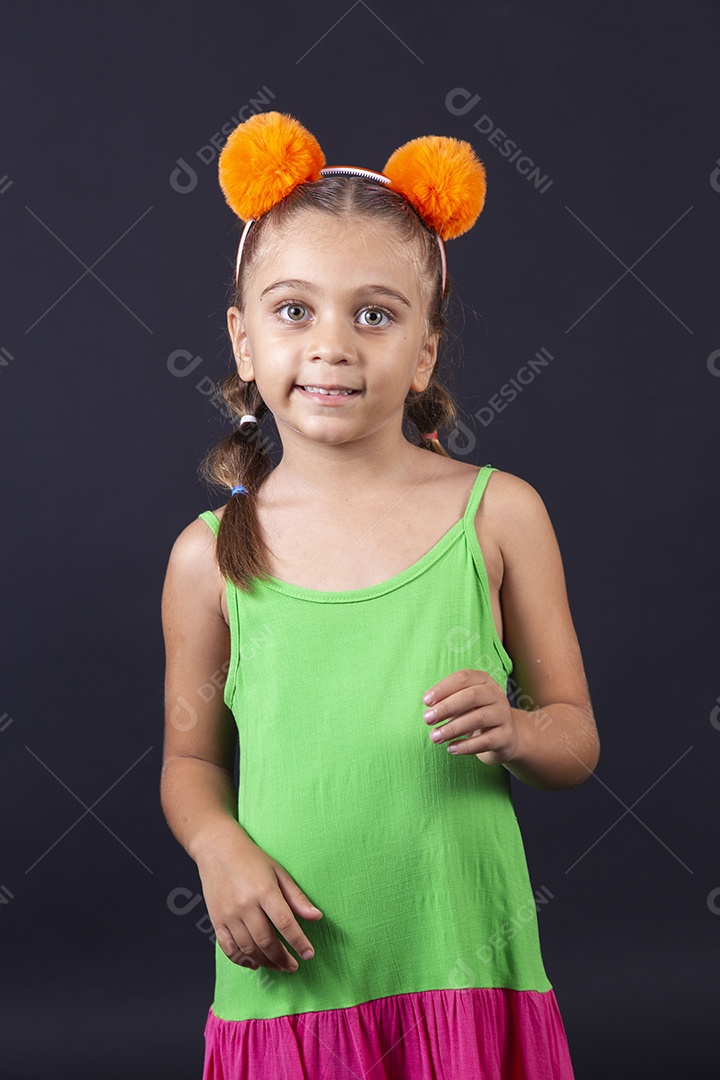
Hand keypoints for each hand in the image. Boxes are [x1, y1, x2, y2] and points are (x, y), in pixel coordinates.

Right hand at [195, 824, 322, 972]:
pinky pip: (229, 949)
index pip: (285, 923)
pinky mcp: (216, 920)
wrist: (217, 849)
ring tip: (278, 966)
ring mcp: (229, 915)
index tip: (309, 954)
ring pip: (249, 949)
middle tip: (293, 966)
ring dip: (266, 962)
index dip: (299, 942)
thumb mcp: (279, 872)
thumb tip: (317, 917)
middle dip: (282, 958)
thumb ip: (297, 897)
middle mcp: (245, 905)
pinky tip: (254, 963)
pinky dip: (242, 960)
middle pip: (266, 941)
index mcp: (264, 891)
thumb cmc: (252, 859)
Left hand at [422, 668, 518, 764]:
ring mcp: (503, 715)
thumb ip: (447, 702)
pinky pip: (485, 741)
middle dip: (446, 708)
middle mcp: (496, 694)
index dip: (443, 688)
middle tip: (427, 719)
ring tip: (435, 737)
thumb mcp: (463, 703)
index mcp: (483, 680)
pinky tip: (451, 749)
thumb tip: (429, 710)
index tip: (426, 701)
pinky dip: (466, 746)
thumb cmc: (475, 714)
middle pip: (471, 696)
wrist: (505, 735)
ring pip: (478, 719)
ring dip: (452, 728)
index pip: (463, 678)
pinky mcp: (506, 736)